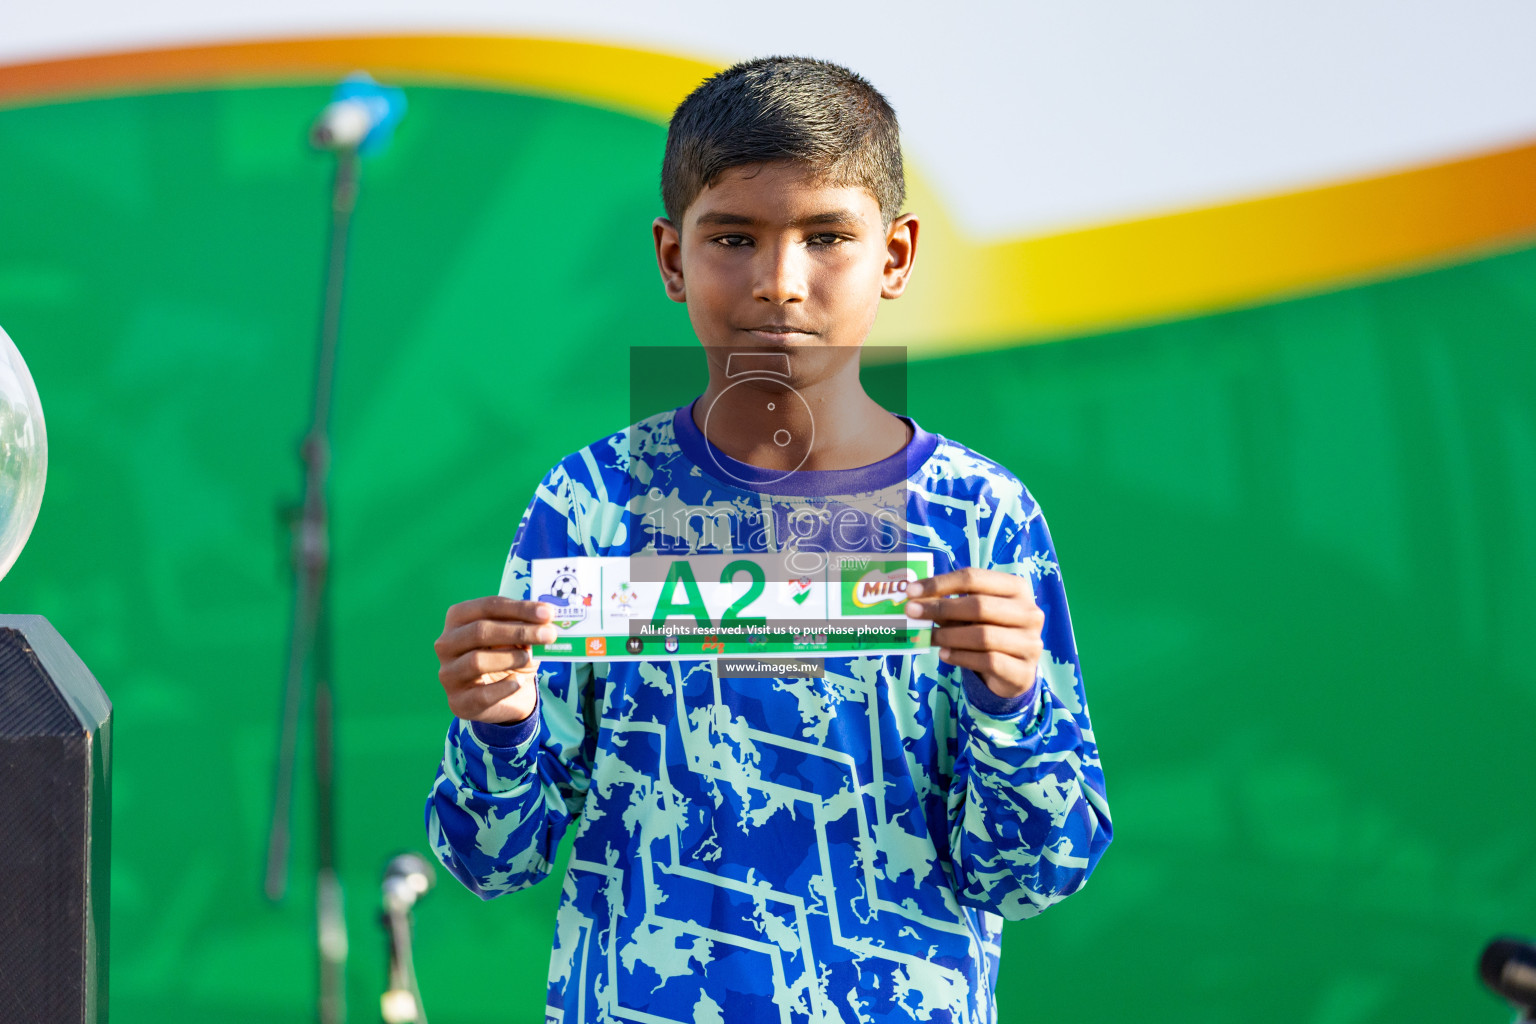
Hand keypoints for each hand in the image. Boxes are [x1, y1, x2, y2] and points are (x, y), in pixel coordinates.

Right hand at [434, 596, 554, 725]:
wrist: (503, 697)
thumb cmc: (507, 655)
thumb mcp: (516, 637)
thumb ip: (526, 626)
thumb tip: (546, 620)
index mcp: (458, 618)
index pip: (488, 607)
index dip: (519, 609)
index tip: (548, 613)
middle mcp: (446, 644)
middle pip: (480, 631)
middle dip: (519, 632)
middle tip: (549, 635)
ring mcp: (448, 674)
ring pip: (476, 661)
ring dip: (510, 658)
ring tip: (530, 658)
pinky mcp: (458, 702)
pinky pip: (481, 694)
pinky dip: (504, 687)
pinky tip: (518, 682)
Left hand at [903, 568, 1043, 699]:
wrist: (1013, 672)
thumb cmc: (987, 632)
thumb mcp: (969, 615)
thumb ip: (947, 604)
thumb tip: (913, 599)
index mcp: (1016, 588)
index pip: (974, 577)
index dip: (940, 583)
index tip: (911, 590)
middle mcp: (1029, 612)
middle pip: (979, 605)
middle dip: (940, 608)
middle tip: (911, 612)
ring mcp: (1030, 642)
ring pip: (983, 635)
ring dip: (948, 636)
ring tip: (928, 637)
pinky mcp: (1023, 670)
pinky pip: (988, 661)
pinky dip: (960, 657)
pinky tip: (944, 655)